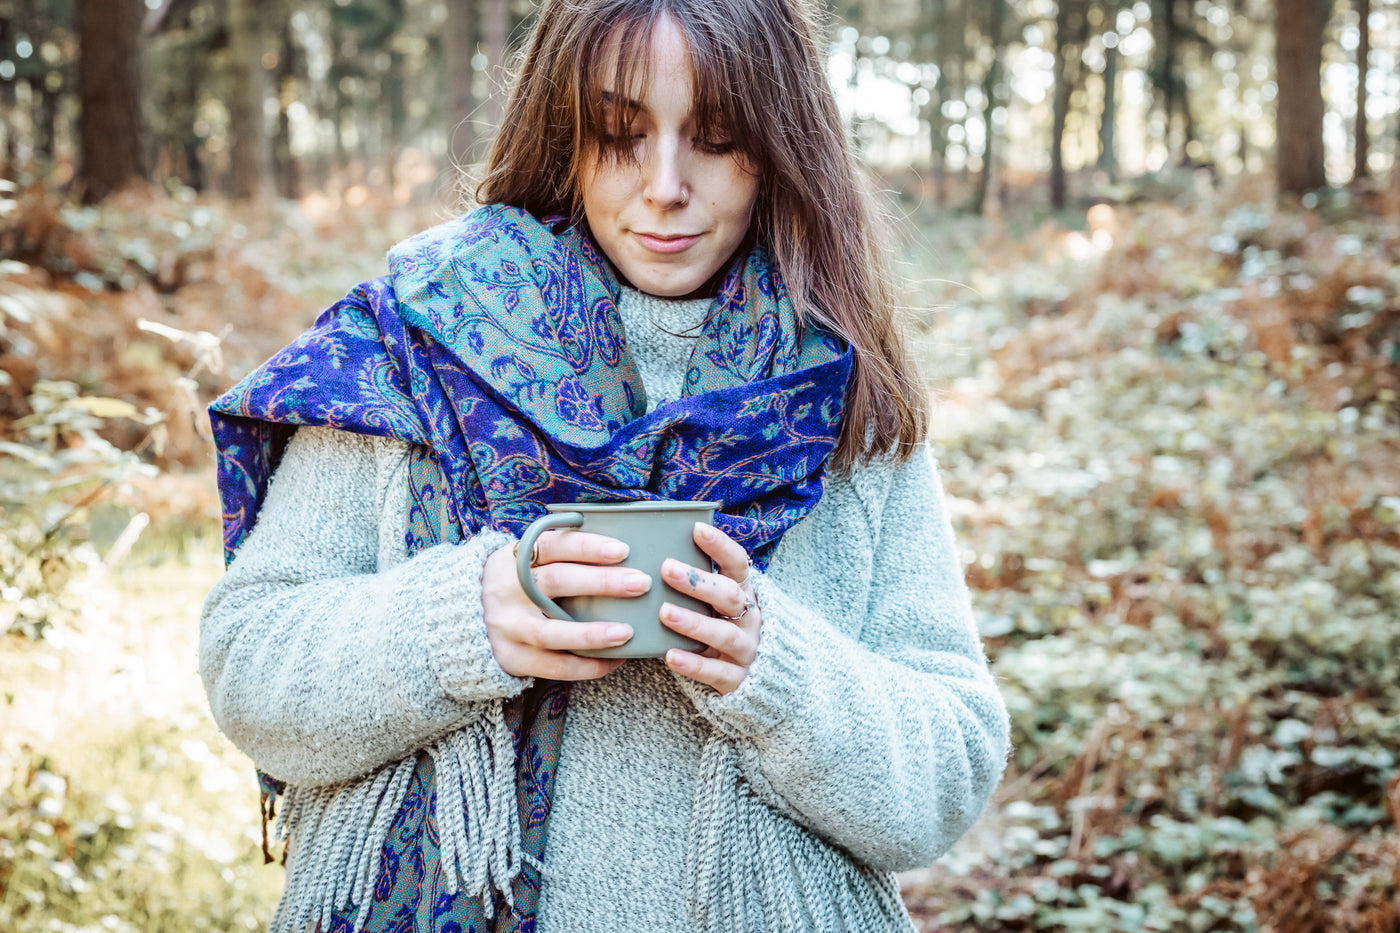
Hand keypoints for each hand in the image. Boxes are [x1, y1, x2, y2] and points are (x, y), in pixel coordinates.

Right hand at [481, 530, 648, 680]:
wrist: (458, 620)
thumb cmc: (512, 585)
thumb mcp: (522, 562)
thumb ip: (557, 556)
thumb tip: (619, 551)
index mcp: (515, 559)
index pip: (553, 546)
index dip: (587, 547)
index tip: (623, 550)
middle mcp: (509, 591)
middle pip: (556, 583)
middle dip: (601, 583)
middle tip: (640, 583)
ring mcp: (509, 627)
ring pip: (552, 632)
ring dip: (591, 633)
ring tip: (626, 632)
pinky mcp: (513, 658)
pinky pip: (553, 666)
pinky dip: (586, 666)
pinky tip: (614, 660)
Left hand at [660, 523, 760, 694]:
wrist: (767, 677)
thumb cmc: (725, 628)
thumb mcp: (720, 603)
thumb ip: (700, 583)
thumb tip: (658, 547)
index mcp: (745, 594)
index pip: (738, 564)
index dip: (720, 546)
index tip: (697, 529)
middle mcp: (750, 619)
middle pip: (729, 596)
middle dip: (699, 582)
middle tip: (667, 568)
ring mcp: (746, 650)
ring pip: (723, 634)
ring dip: (693, 622)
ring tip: (664, 611)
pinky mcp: (737, 680)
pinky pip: (716, 672)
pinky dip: (693, 664)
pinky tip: (669, 656)